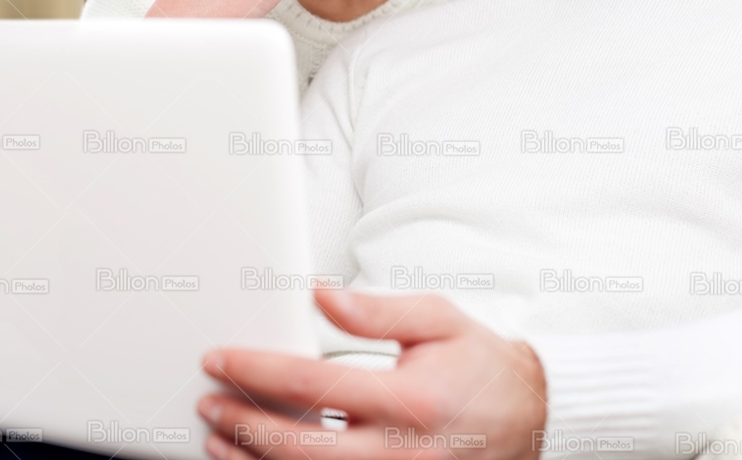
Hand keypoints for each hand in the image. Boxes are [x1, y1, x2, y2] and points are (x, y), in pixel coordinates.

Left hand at [196, 288, 547, 459]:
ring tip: (218, 438)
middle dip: (242, 424)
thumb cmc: (481, 366)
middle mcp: (399, 451)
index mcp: (408, 400)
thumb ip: (375, 311)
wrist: (532, 416)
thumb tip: (319, 298)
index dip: (255, 372)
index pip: (310, 386)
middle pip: (297, 448)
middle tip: (209, 401)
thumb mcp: (437, 320)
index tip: (221, 360)